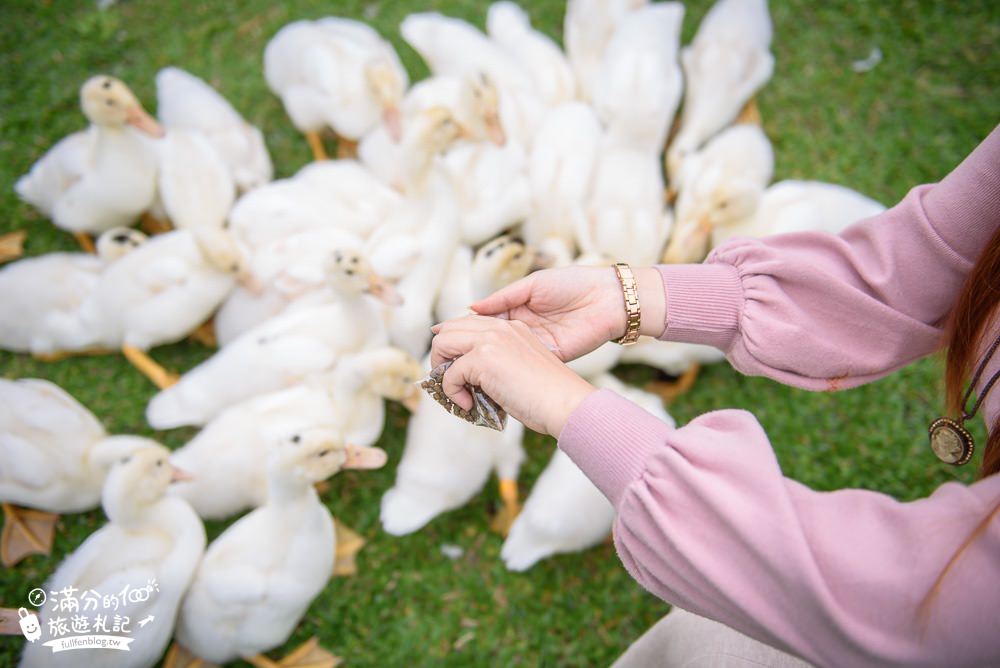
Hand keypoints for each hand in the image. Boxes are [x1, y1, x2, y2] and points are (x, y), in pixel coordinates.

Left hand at [430, 315, 595, 436]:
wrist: (565, 403)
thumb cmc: (548, 396)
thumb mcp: (520, 368)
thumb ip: (497, 363)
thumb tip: (468, 379)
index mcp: (511, 327)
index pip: (467, 323)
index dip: (453, 344)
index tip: (451, 367)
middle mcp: (499, 328)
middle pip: (448, 329)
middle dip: (441, 356)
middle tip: (450, 381)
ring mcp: (490, 340)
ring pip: (442, 343)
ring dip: (442, 371)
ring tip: (456, 392)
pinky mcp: (483, 358)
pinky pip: (450, 374)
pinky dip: (452, 393)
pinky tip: (468, 404)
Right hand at [438, 265, 665, 362]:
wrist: (609, 299)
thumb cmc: (573, 283)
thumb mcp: (533, 284)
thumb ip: (502, 299)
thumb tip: (471, 308)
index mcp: (515, 310)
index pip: (481, 325)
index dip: (461, 334)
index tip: (440, 342)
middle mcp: (521, 330)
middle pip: (485, 346)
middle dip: (465, 354)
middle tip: (442, 362)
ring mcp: (533, 346)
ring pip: (500, 360)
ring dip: (481, 368)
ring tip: (457, 374)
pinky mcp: (548, 358)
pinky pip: (521, 368)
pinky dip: (505, 374)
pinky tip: (485, 378)